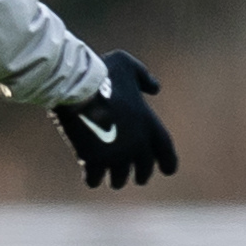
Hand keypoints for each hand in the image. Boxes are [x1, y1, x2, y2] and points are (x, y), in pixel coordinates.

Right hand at [53, 50, 178, 189]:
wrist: (78, 87)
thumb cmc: (102, 72)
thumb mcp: (128, 65)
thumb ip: (143, 76)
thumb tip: (154, 88)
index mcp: (150, 125)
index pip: (167, 154)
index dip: (168, 163)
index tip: (167, 170)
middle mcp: (137, 145)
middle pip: (143, 171)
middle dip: (140, 175)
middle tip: (137, 178)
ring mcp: (115, 155)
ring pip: (119, 179)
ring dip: (116, 179)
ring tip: (114, 180)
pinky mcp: (92, 160)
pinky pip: (94, 180)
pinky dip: (93, 179)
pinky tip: (91, 178)